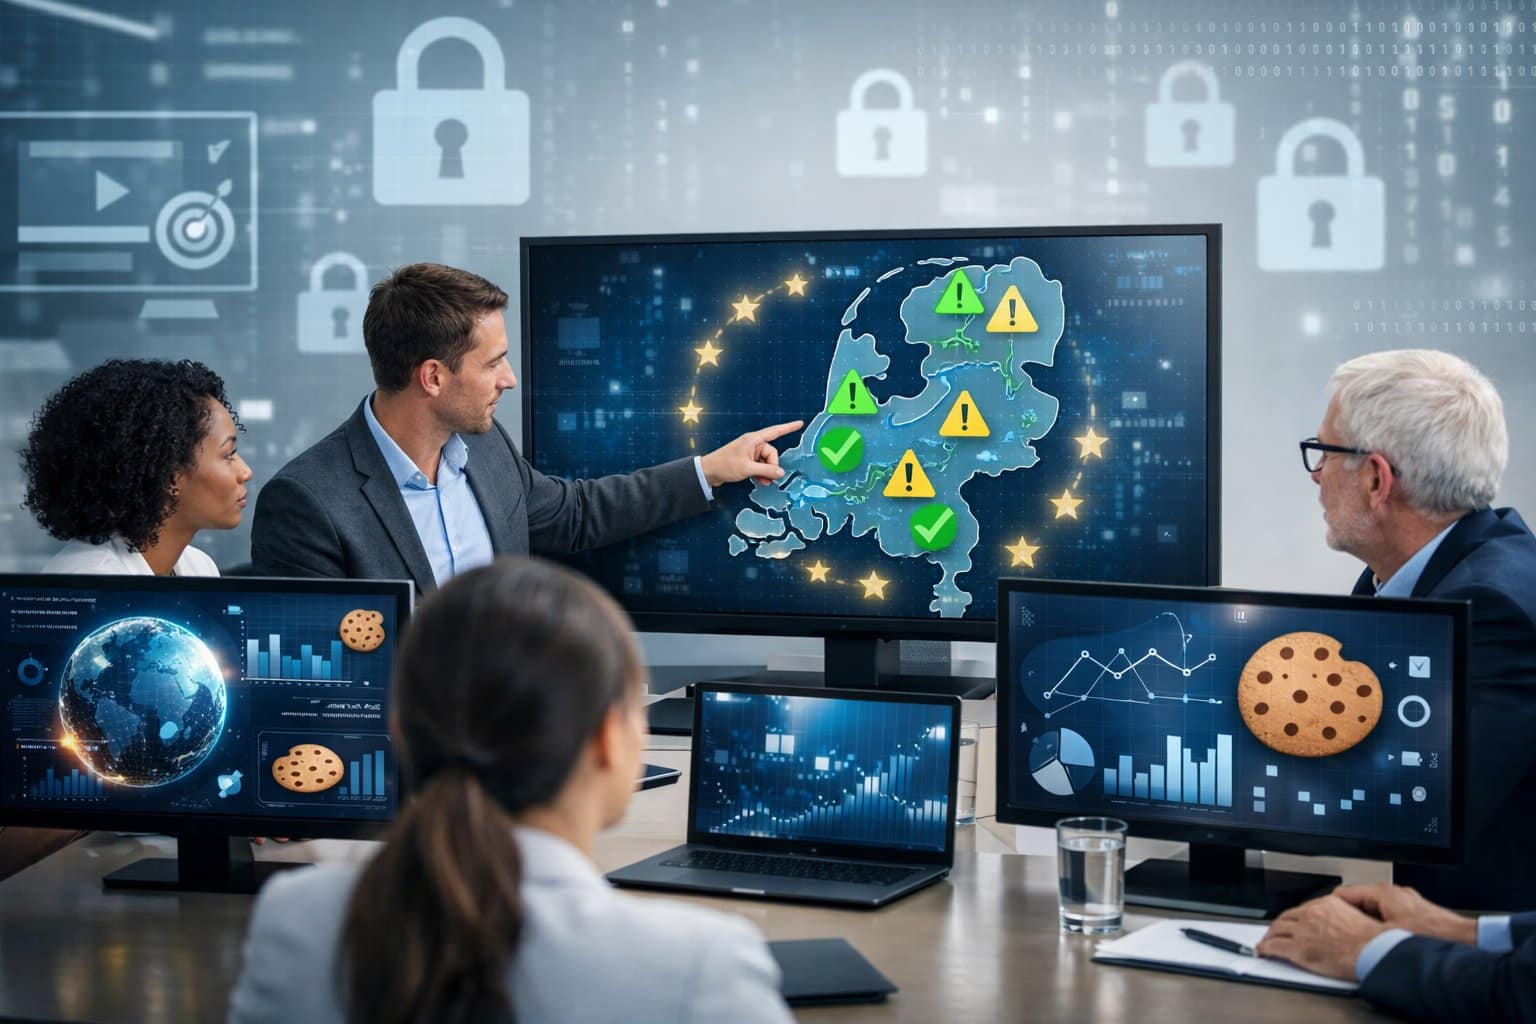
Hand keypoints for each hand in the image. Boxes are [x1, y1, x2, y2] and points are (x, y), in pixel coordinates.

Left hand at [700, 420, 803, 487]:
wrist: (708, 472)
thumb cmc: (725, 465)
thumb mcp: (747, 468)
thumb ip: (766, 470)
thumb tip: (781, 473)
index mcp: (754, 440)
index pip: (775, 431)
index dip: (789, 428)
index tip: (800, 424)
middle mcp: (753, 444)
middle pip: (771, 453)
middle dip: (772, 466)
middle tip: (769, 478)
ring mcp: (750, 453)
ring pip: (766, 462)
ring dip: (767, 472)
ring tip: (764, 482)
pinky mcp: (747, 461)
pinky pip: (760, 466)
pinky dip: (762, 473)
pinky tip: (760, 481)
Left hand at [1257, 894, 1390, 980]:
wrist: (1374, 952)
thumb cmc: (1373, 941)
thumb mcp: (1360, 917)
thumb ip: (1345, 915)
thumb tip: (1345, 921)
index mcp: (1327, 904)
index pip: (1304, 908)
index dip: (1297, 917)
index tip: (1295, 922)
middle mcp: (1311, 914)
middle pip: (1287, 917)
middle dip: (1280, 924)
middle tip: (1275, 931)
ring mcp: (1302, 930)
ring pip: (1277, 929)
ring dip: (1270, 935)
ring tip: (1267, 940)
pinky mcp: (1297, 948)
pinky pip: (1274, 946)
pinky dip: (1265, 948)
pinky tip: (1262, 951)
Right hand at [1332, 882, 1476, 943]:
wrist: (1467, 942)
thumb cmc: (1434, 934)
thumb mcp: (1386, 935)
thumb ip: (1360, 930)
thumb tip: (1340, 937)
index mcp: (1383, 892)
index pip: (1342, 893)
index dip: (1328, 908)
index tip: (1323, 920)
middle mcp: (1394, 893)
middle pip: (1357, 903)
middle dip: (1348, 919)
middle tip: (1342, 935)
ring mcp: (1405, 903)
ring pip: (1373, 911)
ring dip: (1366, 926)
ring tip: (1365, 942)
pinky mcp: (1416, 914)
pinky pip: (1387, 918)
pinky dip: (1381, 929)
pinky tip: (1385, 944)